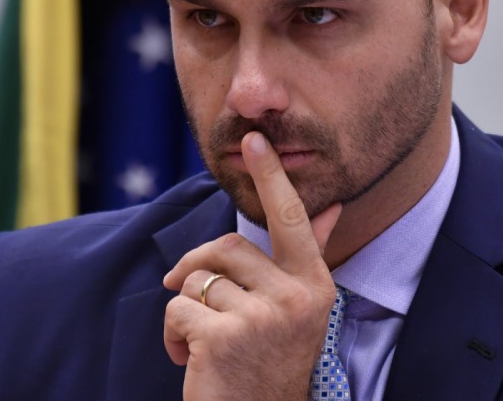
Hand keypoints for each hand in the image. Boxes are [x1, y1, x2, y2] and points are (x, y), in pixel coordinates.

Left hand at [163, 131, 342, 399]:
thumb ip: (306, 257)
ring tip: (206, 345)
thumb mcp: (295, 310)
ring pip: (197, 279)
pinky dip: (172, 336)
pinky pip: (177, 309)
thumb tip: (329, 208)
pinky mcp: (225, 339)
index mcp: (316, 286)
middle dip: (199, 271)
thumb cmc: (269, 364)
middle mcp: (296, 299)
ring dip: (187, 311)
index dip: (271, 177)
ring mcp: (263, 319)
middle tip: (197, 305)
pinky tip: (192, 361)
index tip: (255, 139)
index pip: (291, 220)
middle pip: (226, 247)